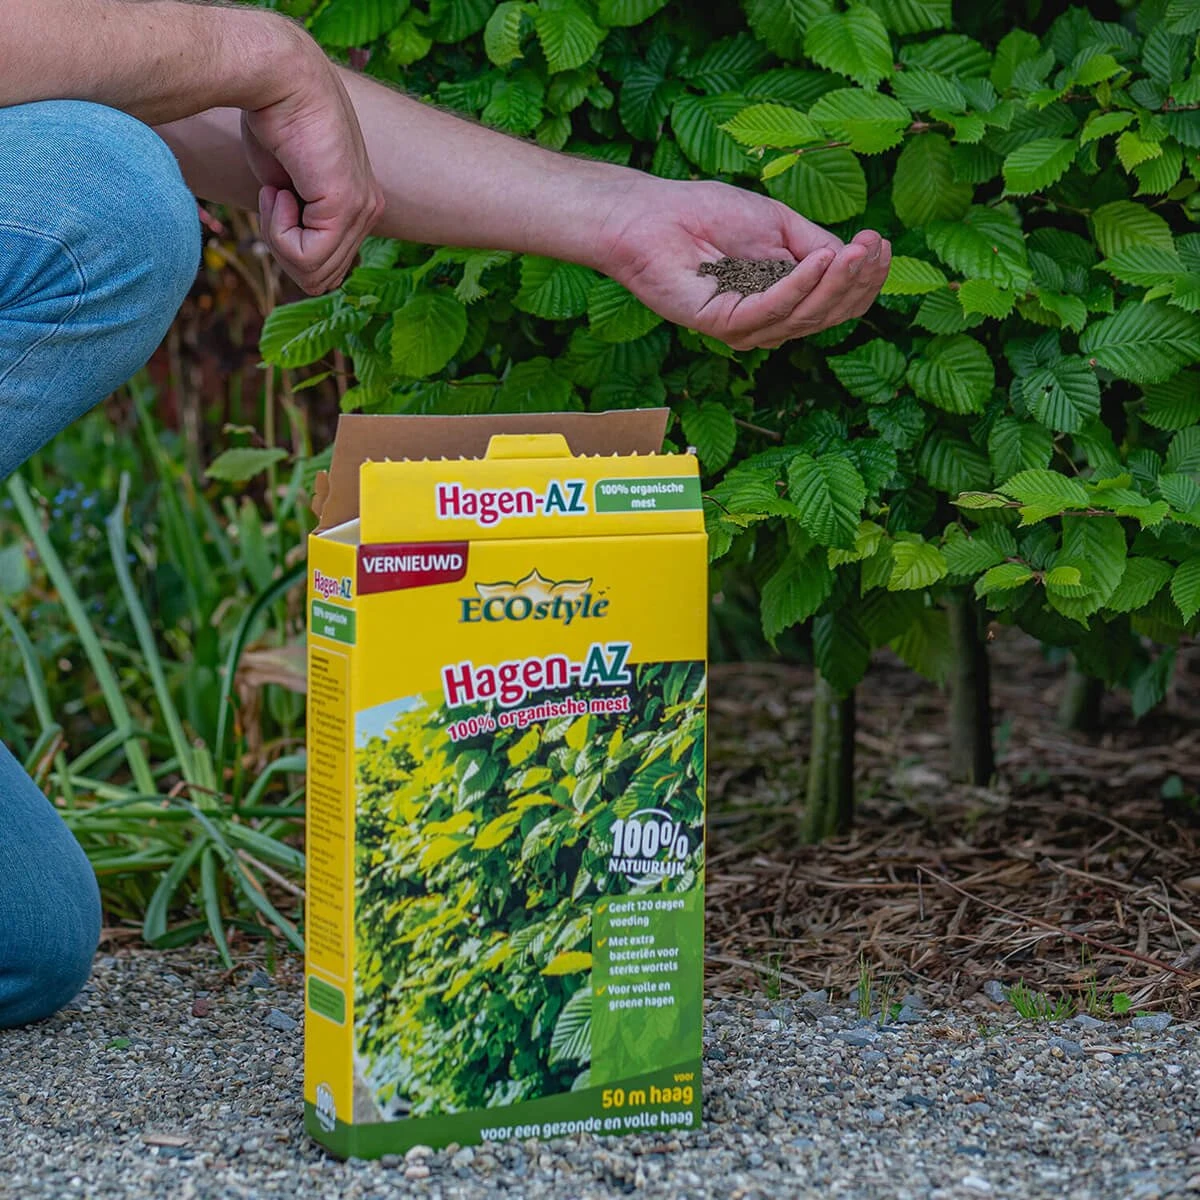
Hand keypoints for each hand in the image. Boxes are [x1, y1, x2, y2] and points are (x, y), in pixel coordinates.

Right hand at [240, 33, 383, 294]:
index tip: (279, 200)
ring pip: (313, 273)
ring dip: (279, 237)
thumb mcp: (287, 182)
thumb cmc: (272, 119)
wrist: (274, 77)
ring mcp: (362, 209)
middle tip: (275, 196)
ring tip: (279, 190)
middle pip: (321, 279)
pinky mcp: (346, 206)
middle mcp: (369, 210)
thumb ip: (300, 219)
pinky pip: (305, 256)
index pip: (329, 270)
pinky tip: (280, 190)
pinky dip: (279, 231)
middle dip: (285, 248)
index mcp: (360, 207)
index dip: (292, 249)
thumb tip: (297, 256)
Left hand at [596, 178, 890, 349]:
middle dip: (856, 280)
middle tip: (873, 246)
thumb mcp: (778, 223)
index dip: (865, 278)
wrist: (654, 216)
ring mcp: (747, 327)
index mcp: (785, 298)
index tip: (882, 244)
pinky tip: (819, 261)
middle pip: (828, 313)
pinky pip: (772, 309)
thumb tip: (853, 256)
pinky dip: (799, 285)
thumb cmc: (708, 214)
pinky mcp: (725, 325)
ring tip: (854, 250)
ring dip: (836, 281)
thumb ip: (814, 243)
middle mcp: (769, 319)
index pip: (837, 302)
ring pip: (806, 316)